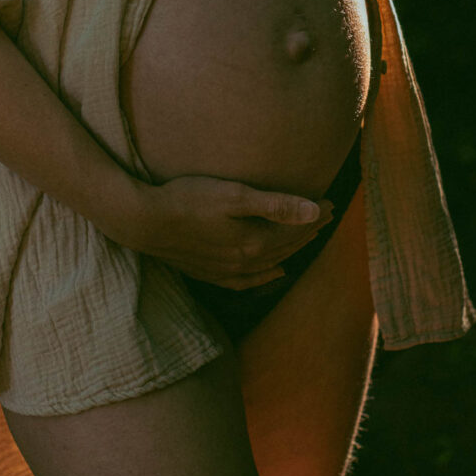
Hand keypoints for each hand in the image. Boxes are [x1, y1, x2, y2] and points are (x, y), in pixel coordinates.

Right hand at [130, 173, 334, 289]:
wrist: (143, 221)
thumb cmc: (188, 199)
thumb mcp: (235, 195)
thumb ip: (276, 204)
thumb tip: (315, 211)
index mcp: (254, 242)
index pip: (295, 229)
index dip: (316, 215)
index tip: (332, 202)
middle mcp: (244, 262)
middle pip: (287, 246)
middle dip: (309, 230)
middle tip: (327, 215)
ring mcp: (226, 270)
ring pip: (272, 263)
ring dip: (292, 250)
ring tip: (308, 236)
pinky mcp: (210, 273)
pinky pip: (248, 281)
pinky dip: (266, 277)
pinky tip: (275, 272)